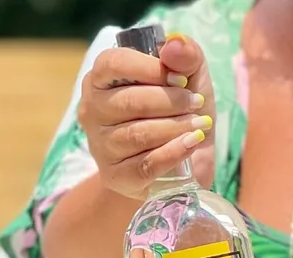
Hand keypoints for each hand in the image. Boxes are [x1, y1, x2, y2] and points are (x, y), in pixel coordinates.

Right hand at [78, 33, 216, 198]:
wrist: (185, 164)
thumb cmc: (181, 113)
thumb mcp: (191, 79)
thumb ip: (186, 56)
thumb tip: (174, 45)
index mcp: (102, 79)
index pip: (113, 64)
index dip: (151, 69)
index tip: (181, 79)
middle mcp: (93, 110)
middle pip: (129, 101)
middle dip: (171, 102)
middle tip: (197, 104)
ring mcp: (101, 146)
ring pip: (137, 134)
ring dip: (175, 127)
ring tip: (199, 125)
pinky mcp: (117, 176)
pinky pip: (145, 165)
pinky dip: (173, 153)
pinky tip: (192, 144)